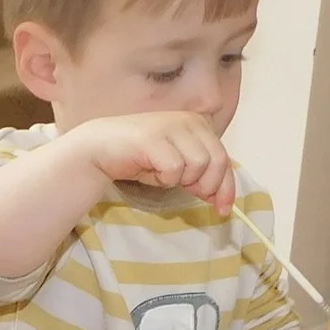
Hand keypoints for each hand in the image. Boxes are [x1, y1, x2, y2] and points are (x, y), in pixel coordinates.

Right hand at [68, 113, 236, 211]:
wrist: (102, 149)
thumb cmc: (142, 158)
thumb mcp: (178, 167)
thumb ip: (201, 177)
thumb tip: (222, 199)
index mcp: (198, 123)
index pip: (224, 158)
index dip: (227, 187)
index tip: (223, 210)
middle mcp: (189, 120)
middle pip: (217, 162)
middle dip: (205, 184)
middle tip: (185, 188)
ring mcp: (172, 126)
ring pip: (198, 165)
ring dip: (181, 179)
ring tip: (162, 174)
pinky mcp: (155, 138)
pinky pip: (174, 169)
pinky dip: (164, 179)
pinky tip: (150, 170)